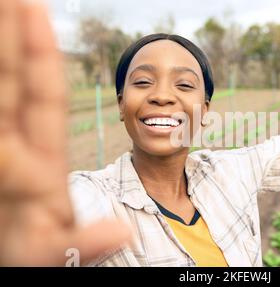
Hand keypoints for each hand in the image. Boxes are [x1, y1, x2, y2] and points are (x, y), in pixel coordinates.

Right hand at [0, 1, 129, 265]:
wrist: (18, 265)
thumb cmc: (37, 260)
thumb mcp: (53, 253)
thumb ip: (80, 245)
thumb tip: (119, 234)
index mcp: (41, 165)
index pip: (41, 96)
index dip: (36, 52)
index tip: (33, 8)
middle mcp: (16, 153)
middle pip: (10, 83)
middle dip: (7, 36)